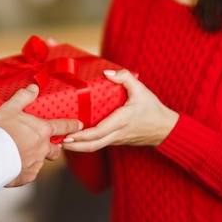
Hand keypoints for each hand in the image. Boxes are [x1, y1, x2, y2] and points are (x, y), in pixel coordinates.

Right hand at [0, 84, 82, 186]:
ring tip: (22, 154)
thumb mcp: (10, 108)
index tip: (79, 125)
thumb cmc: (0, 132)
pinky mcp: (27, 176)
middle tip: (46, 145)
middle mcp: (43, 148)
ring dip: (35, 158)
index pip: (63, 127)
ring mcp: (36, 163)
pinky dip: (24, 169)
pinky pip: (29, 173)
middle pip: (56, 150)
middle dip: (54, 148)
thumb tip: (34, 88)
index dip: (72, 125)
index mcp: (42, 130)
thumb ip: (23, 97)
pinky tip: (14, 165)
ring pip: (41, 162)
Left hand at [62, 69, 178, 151]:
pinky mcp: (115, 141)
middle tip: (56, 141)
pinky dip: (84, 144)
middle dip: (73, 145)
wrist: (165, 129)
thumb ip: (125, 78)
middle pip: (92, 145)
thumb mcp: (141, 90)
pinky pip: (98, 145)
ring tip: (59, 141)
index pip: (98, 132)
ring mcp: (116, 139)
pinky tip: (74, 139)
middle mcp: (117, 133)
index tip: (68, 134)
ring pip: (94, 148)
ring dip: (76, 147)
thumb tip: (107, 73)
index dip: (82, 135)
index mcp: (122, 121)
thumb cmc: (153, 109)